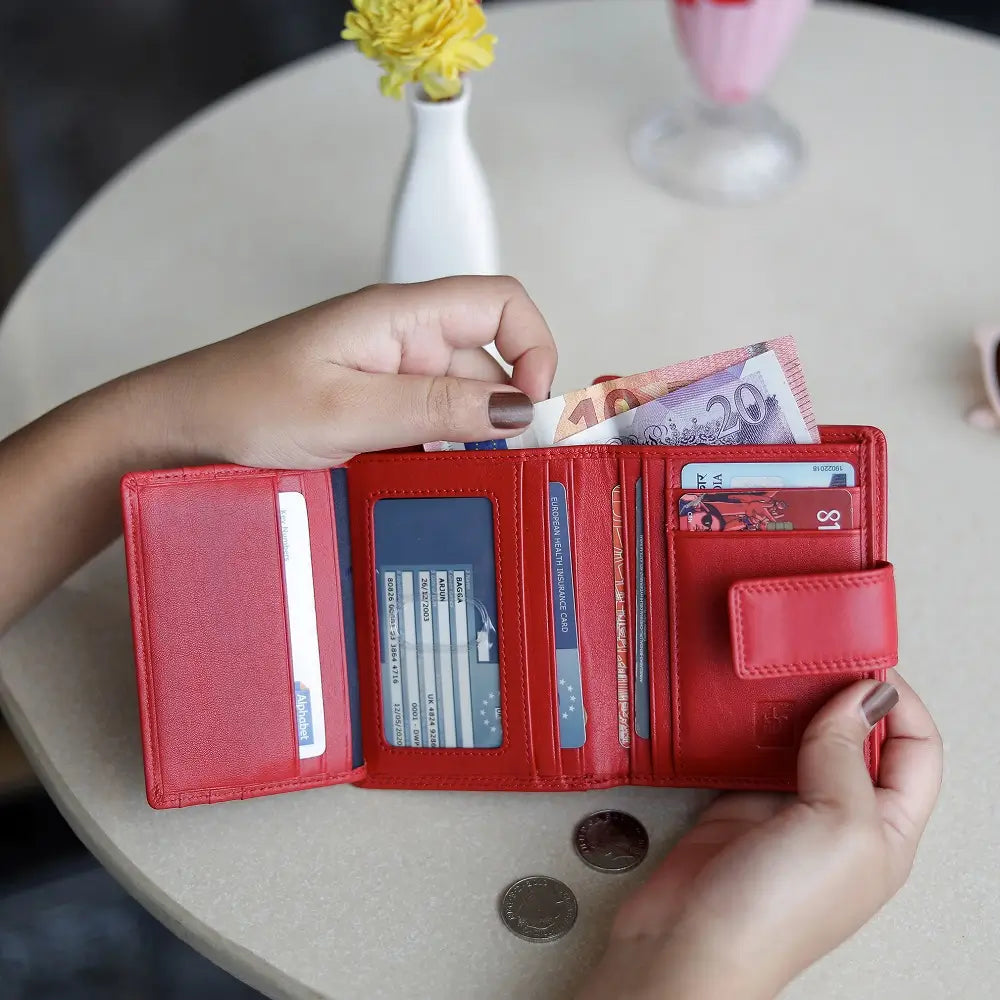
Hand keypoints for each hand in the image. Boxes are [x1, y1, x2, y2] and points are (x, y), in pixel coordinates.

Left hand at [148, 275, 556, 467]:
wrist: (177, 433)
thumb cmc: (240, 404)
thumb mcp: (346, 410)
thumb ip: (435, 407)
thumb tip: (518, 407)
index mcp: (399, 316)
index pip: (500, 302)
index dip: (534, 345)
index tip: (535, 405)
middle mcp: (401, 342)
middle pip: (488, 367)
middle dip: (502, 417)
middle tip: (500, 469)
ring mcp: (388, 381)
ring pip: (460, 408)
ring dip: (466, 444)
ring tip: (447, 481)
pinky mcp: (374, 415)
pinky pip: (428, 432)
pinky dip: (437, 457)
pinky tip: (422, 483)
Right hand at [579, 672, 941, 999]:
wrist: (691, 943)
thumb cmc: (778, 910)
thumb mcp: (838, 825)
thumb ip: (847, 754)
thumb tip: (861, 696)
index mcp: (886, 829)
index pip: (916, 750)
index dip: (899, 702)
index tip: (864, 660)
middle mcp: (841, 817)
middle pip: (858, 738)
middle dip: (843, 694)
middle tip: (817, 654)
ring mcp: (787, 810)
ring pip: (801, 739)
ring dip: (793, 704)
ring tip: (778, 670)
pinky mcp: (738, 804)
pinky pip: (750, 750)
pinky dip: (747, 723)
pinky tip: (740, 703)